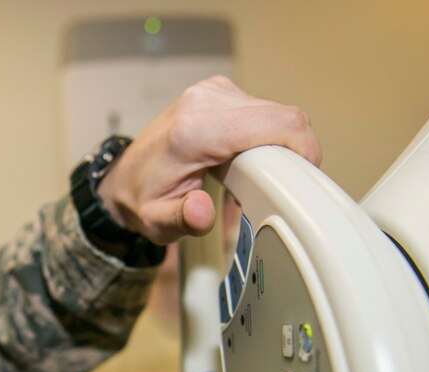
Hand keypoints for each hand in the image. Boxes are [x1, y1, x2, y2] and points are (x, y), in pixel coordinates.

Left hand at [99, 76, 322, 244]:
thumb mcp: (158, 221)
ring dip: (277, 145)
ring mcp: (213, 92)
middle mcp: (205, 102)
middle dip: (290, 153)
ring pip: (276, 113)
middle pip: (282, 116)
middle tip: (274, 186)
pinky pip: (262, 111)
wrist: (124, 178)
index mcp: (194, 131)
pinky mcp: (219, 93)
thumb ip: (182, 219)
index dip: (302, 148)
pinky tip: (245, 160)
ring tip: (253, 175)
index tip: (304, 178)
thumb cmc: (143, 198)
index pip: (274, 123)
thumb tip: (202, 212)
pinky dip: (265, 137)